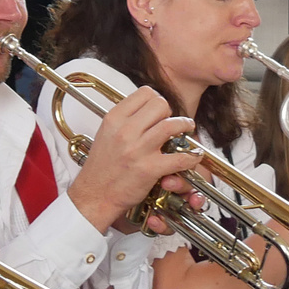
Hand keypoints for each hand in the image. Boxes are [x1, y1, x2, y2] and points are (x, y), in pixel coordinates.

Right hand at [65, 84, 196, 231]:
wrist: (94, 195)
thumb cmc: (101, 167)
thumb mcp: (106, 133)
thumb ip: (125, 118)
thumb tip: (146, 108)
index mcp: (114, 119)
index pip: (145, 93)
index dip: (156, 99)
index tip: (159, 111)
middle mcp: (125, 131)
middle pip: (161, 104)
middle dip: (169, 112)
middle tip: (169, 122)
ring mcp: (138, 150)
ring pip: (172, 125)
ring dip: (185, 125)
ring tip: (187, 128)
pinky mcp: (149, 168)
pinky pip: (180, 157)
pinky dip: (192, 156)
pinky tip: (193, 156)